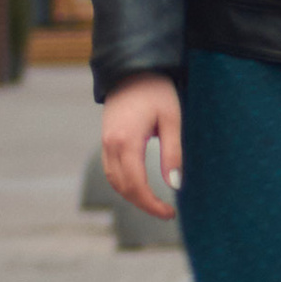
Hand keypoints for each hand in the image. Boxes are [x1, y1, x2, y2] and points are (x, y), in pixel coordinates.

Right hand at [100, 72, 183, 218]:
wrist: (132, 68)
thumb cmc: (156, 91)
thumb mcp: (171, 120)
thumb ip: (173, 153)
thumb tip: (175, 185)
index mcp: (127, 142)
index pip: (137, 186)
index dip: (152, 204)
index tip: (170, 213)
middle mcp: (111, 145)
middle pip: (123, 188)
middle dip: (144, 204)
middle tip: (166, 211)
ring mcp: (105, 142)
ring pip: (114, 181)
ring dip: (132, 195)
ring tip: (154, 202)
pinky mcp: (106, 139)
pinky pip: (111, 170)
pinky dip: (123, 183)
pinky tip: (139, 186)